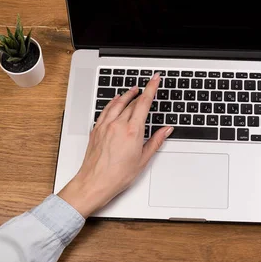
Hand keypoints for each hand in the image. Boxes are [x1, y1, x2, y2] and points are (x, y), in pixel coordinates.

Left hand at [58, 73, 172, 217]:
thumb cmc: (117, 175)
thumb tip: (166, 130)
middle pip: (132, 102)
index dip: (151, 88)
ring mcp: (106, 126)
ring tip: (134, 89)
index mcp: (132, 131)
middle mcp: (118, 125)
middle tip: (149, 85)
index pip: (144, 103)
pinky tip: (115, 100)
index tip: (155, 79)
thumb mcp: (143, 159)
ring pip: (118, 103)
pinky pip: (106, 110)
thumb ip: (156, 141)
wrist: (95, 183)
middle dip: (142, 92)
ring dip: (127, 94)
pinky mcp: (97, 130)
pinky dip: (112, 102)